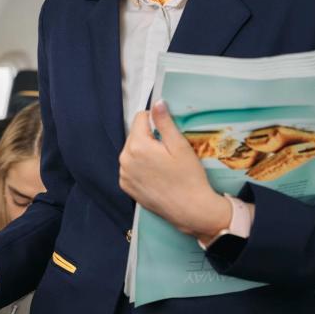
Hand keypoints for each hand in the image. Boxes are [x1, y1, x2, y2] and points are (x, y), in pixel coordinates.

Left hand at [119, 100, 230, 237]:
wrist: (190, 210)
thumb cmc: (189, 178)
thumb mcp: (180, 146)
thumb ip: (165, 122)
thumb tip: (157, 103)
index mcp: (137, 146)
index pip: (140, 118)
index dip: (155, 120)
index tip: (167, 130)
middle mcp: (124, 159)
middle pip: (135, 135)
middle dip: (149, 137)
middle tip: (168, 150)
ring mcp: (123, 174)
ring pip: (132, 151)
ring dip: (144, 152)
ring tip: (163, 164)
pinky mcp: (125, 186)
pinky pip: (130, 167)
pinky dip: (140, 167)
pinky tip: (156, 174)